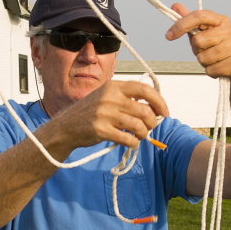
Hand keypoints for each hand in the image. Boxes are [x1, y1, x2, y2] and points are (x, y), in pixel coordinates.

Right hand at [49, 80, 168, 149]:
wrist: (66, 127)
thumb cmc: (90, 112)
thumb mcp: (106, 96)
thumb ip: (127, 98)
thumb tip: (155, 108)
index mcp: (113, 86)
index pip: (145, 90)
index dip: (159, 102)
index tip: (164, 112)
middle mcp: (109, 98)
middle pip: (144, 110)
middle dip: (152, 122)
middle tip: (150, 127)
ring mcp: (104, 114)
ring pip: (138, 126)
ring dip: (143, 134)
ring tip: (139, 136)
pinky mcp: (100, 130)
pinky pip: (127, 138)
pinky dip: (133, 142)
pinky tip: (130, 142)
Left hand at [165, 3, 230, 80]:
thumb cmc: (219, 51)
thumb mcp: (204, 34)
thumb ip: (190, 22)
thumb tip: (175, 6)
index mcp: (222, 21)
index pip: (199, 16)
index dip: (181, 25)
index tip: (168, 35)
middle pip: (198, 40)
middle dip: (197, 50)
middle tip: (206, 52)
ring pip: (203, 57)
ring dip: (204, 63)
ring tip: (215, 61)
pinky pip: (211, 70)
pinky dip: (211, 72)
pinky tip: (220, 69)